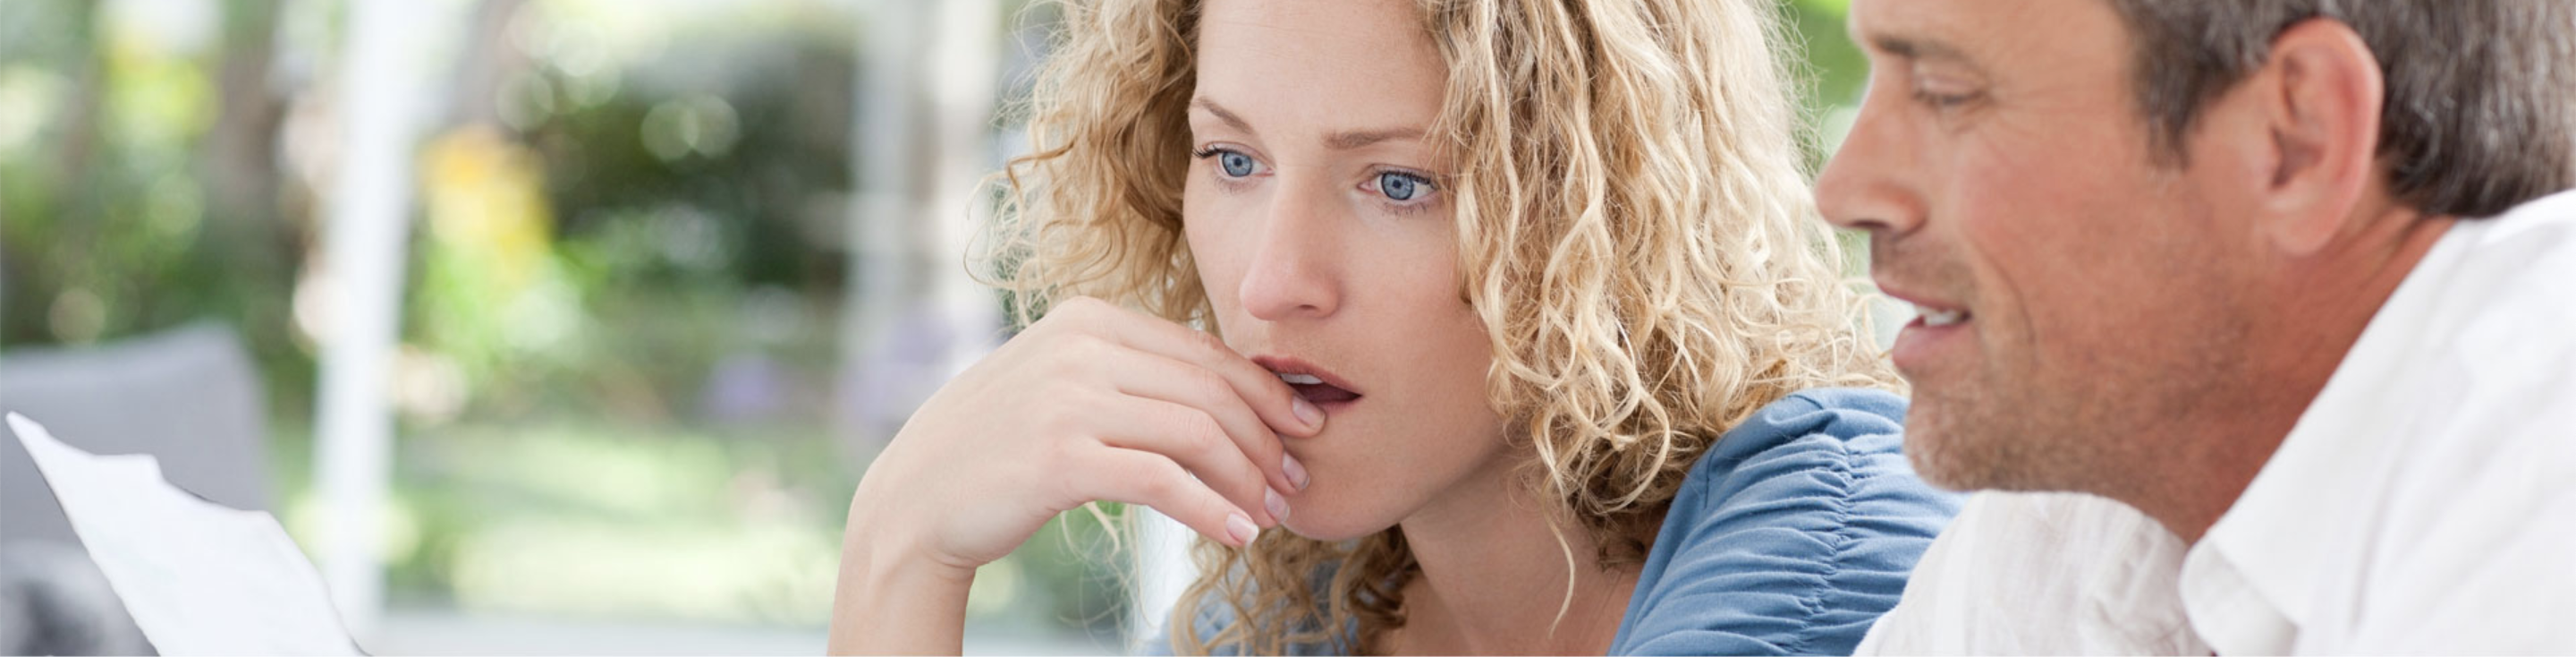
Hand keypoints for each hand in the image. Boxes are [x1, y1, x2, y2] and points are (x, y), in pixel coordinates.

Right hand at [847, 296, 1321, 572]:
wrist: (915, 499)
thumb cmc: (997, 448)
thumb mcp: (1060, 383)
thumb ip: (1126, 372)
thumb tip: (1223, 392)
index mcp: (1088, 318)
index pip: (1203, 351)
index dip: (1264, 393)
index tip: (1301, 428)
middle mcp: (1080, 346)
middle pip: (1210, 390)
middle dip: (1266, 440)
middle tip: (1296, 481)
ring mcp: (1068, 399)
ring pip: (1197, 433)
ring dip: (1247, 479)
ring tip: (1270, 513)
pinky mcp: (1061, 456)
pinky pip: (1163, 481)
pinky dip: (1210, 508)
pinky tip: (1236, 533)